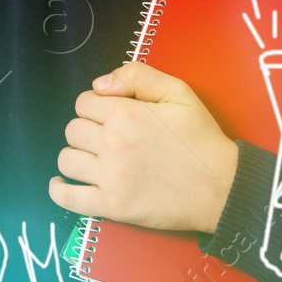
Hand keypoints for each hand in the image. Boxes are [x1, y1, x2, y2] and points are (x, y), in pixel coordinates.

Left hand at [48, 62, 238, 233]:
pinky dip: (59, 190)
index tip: (109, 115)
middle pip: (73, 130)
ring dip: (76, 156)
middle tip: (106, 138)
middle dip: (86, 130)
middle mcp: (113, 144)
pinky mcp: (113, 206)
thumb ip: (137, 75)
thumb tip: (99, 84)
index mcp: (125, 114)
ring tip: (92, 158)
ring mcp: (111, 177)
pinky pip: (69, 197)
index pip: (83, 103)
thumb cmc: (202, 139)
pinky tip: (62, 183)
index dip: (95, 106)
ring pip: (67, 159)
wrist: (222, 187)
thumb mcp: (179, 92)